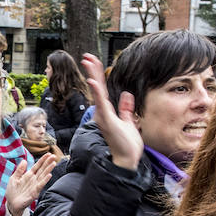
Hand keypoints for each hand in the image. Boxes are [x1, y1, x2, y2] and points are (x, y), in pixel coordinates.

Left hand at [5, 153, 56, 215]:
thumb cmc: (12, 192)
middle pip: (42, 169)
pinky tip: (49, 175)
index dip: (43, 160)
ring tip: (53, 163)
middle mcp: (33, 179)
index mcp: (28, 175)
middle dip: (48, 162)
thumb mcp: (13, 178)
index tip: (48, 154)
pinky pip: (40, 185)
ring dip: (48, 169)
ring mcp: (35, 185)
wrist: (11, 204)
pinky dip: (45, 180)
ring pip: (43, 176)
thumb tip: (24, 160)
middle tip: (54, 156)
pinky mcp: (34, 192)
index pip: (37, 166)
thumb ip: (19, 170)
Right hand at [82, 53, 142, 170]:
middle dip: (92, 71)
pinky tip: (93, 82)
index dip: (98, 74)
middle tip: (86, 56)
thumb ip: (126, 109)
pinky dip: (96, 93)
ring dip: (93, 76)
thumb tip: (126, 95)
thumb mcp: (128, 122)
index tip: (94, 61)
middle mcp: (102, 112)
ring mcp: (103, 116)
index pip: (101, 89)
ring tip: (88, 62)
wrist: (126, 159)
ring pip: (97, 92)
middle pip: (97, 87)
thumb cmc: (127, 144)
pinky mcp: (107, 121)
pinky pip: (101, 104)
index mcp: (107, 111)